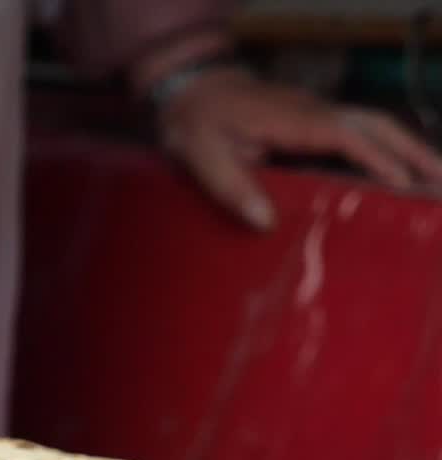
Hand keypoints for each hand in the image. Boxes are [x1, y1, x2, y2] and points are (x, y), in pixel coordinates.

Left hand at [157, 67, 441, 229]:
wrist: (190, 90)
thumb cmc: (195, 125)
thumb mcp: (200, 157)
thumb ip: (230, 187)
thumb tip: (265, 222)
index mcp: (290, 120)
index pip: (345, 134)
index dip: (375, 157)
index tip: (400, 183)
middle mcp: (311, 111)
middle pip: (374, 124)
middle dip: (410, 151)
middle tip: (439, 182)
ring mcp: (315, 114)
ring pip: (372, 125)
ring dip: (405, 149)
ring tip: (433, 181)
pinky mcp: (312, 123)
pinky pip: (357, 133)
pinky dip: (384, 150)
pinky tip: (396, 175)